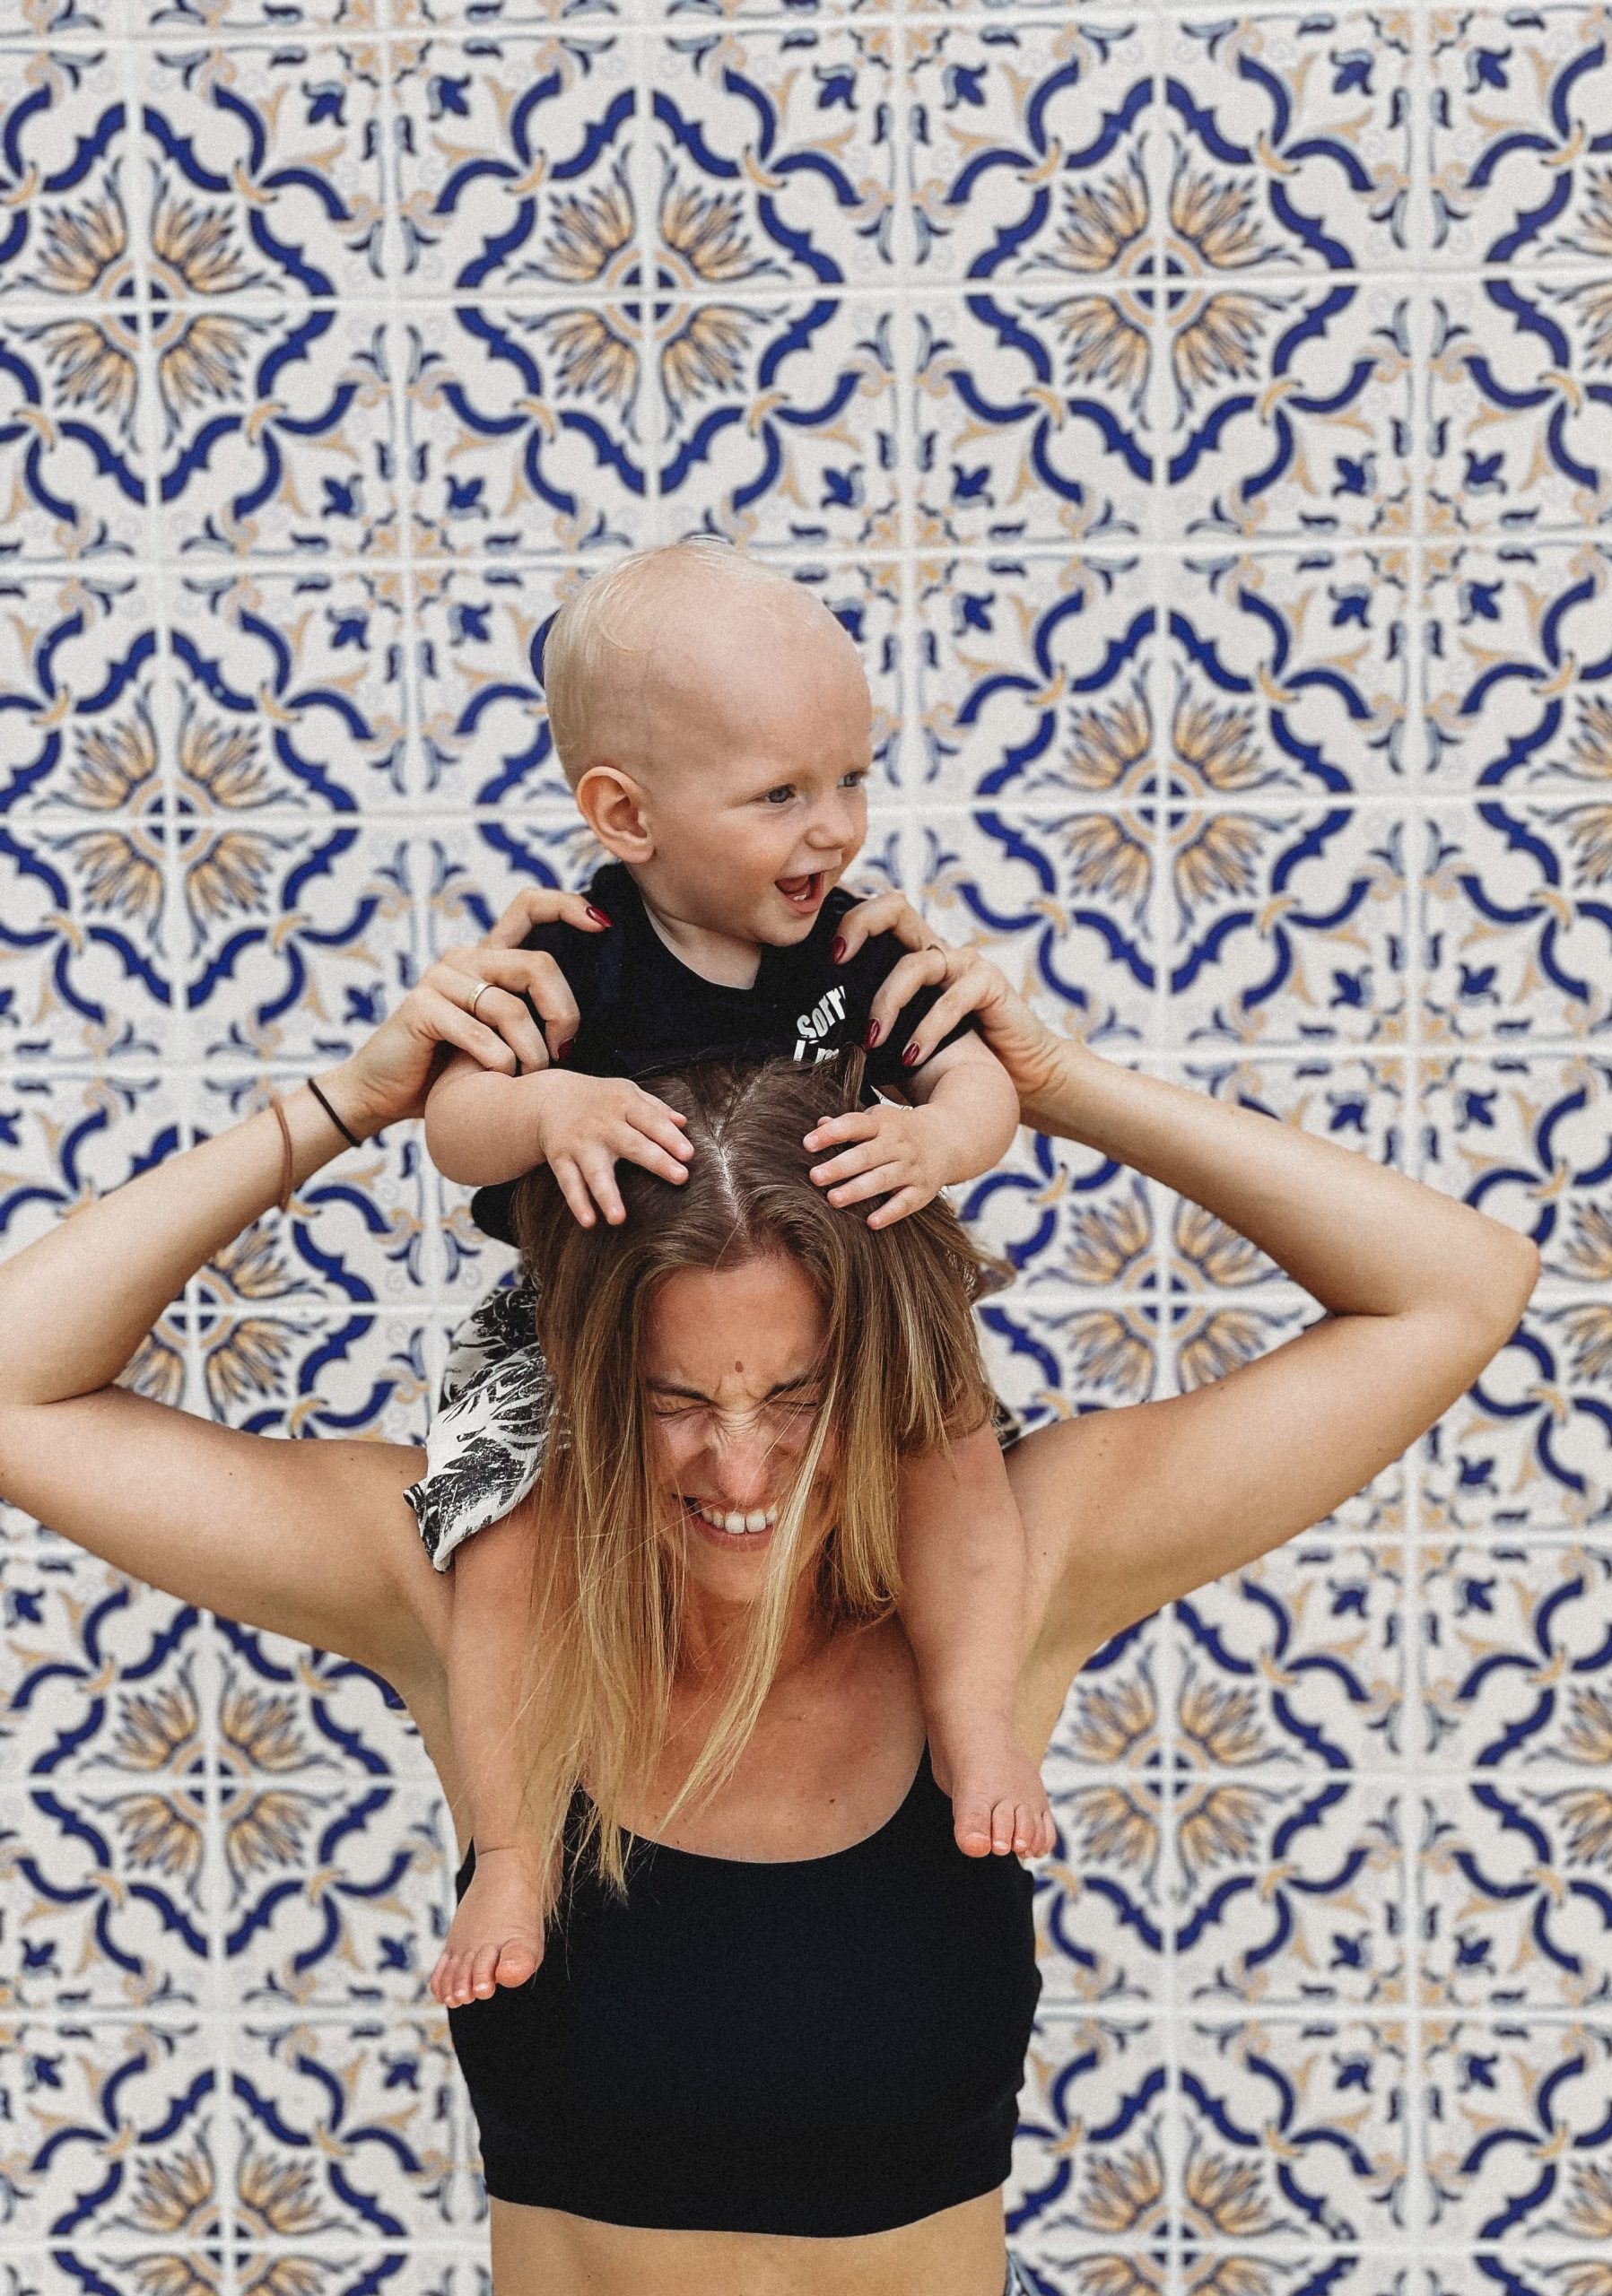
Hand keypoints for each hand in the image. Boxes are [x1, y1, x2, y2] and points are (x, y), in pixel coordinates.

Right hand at [322, 888, 610, 1136]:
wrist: (385, 1093)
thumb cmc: (451, 1068)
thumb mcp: (500, 1034)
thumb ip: (531, 1012)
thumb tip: (590, 1014)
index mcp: (487, 957)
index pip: (528, 907)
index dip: (567, 905)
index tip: (601, 922)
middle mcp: (464, 959)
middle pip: (538, 966)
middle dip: (563, 1014)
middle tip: (564, 1051)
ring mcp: (440, 979)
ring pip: (512, 1008)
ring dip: (532, 1053)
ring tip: (529, 1076)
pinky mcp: (422, 1007)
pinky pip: (481, 1034)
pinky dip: (498, 1062)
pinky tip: (497, 1076)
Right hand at [530, 1071, 692, 1227]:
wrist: (550, 1098)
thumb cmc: (601, 1100)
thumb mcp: (627, 1093)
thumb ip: (656, 1108)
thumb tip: (684, 1123)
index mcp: (624, 1104)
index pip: (651, 1120)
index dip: (670, 1137)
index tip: (688, 1154)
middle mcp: (603, 1124)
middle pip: (632, 1144)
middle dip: (656, 1161)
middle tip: (680, 1178)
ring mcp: (580, 1143)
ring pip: (596, 1171)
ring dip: (607, 1195)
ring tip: (619, 1219)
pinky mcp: (561, 1159)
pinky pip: (570, 1184)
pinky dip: (578, 1203)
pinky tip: (589, 1221)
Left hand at [803, 1102, 950, 1229]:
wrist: (950, 1137)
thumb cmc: (900, 1131)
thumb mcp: (878, 1120)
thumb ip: (850, 1125)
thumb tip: (820, 1124)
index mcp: (883, 1124)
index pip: (855, 1125)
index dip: (832, 1133)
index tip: (807, 1144)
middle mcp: (898, 1145)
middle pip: (867, 1155)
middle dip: (840, 1166)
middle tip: (815, 1176)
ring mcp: (912, 1168)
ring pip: (883, 1179)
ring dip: (858, 1189)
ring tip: (833, 1199)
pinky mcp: (923, 1190)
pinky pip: (906, 1202)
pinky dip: (890, 1213)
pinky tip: (871, 1222)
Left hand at [834, 891, 1066, 1126]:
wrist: (1017, 1076)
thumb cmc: (951, 1061)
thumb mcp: (900, 1040)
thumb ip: (867, 1030)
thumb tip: (809, 1043)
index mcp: (911, 956)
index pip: (875, 917)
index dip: (847, 920)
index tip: (823, 953)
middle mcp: (936, 951)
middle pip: (895, 909)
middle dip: (860, 925)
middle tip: (837, 960)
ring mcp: (964, 964)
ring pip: (916, 962)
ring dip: (888, 1001)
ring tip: (872, 1040)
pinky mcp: (990, 985)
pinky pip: (953, 998)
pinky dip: (927, 1029)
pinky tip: (912, 1057)